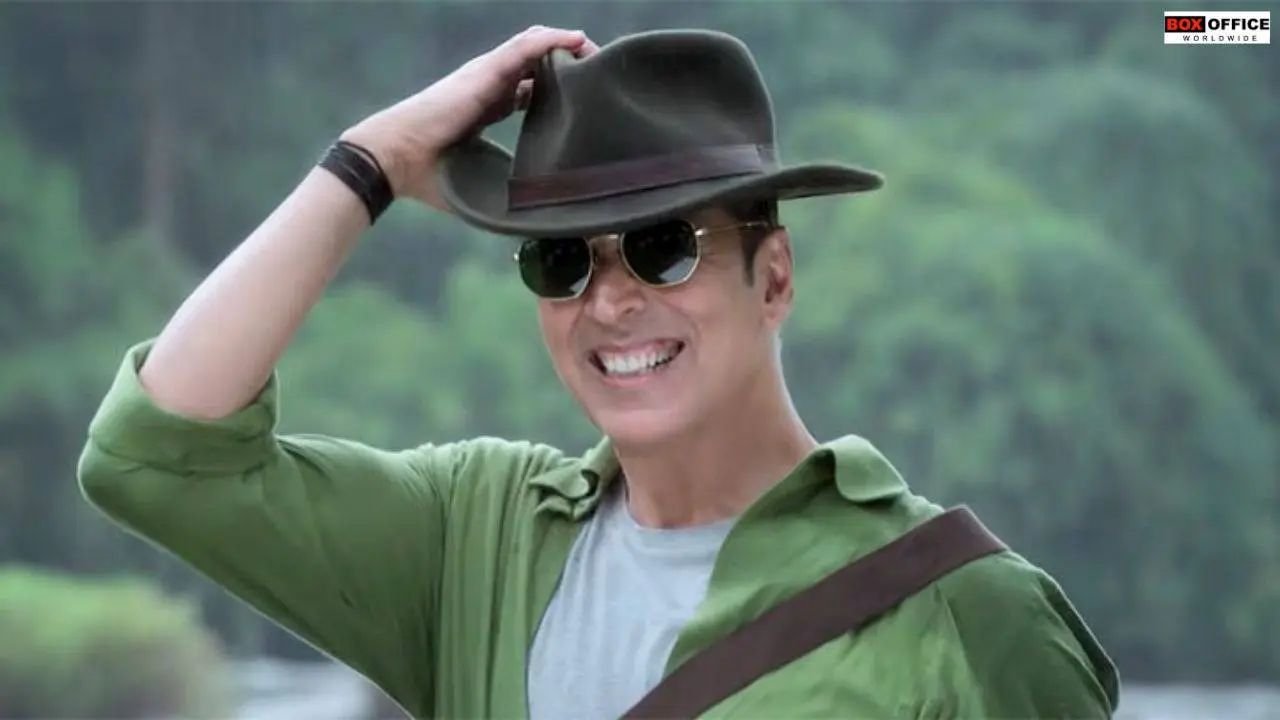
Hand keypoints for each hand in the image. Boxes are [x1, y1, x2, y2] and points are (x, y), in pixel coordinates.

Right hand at [340, 26, 598, 210]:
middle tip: (600, 76)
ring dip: (568, 46)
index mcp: (488, 109)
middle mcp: (489, 87)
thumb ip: (504, 196)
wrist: (395, 160)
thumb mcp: (481, 184)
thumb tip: (531, 226)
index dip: (560, 91)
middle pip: (537, 65)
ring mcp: (486, 76)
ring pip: (534, 48)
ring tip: (597, 51)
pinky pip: (524, 48)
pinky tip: (579, 40)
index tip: (588, 102)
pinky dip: (553, 41)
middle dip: (571, 64)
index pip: (531, 91)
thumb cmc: (430, 178)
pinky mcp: (484, 72)